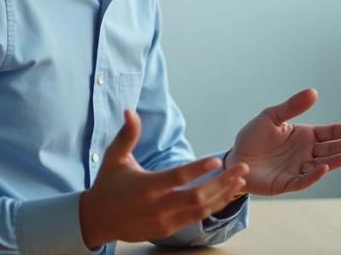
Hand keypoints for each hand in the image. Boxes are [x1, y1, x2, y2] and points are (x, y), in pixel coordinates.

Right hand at [79, 110, 249, 248]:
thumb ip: (127, 135)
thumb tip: (130, 111)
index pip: (177, 177)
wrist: (98, 220)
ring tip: (240, 179)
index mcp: (146, 187)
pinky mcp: (168, 230)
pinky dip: (213, 206)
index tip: (218, 158)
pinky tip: (226, 193)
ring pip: (200, 210)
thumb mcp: (114, 158)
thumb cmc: (108, 185)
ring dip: (223, 194)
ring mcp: (164, 221)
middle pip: (196, 196)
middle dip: (222, 182)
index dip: (198, 168)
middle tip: (242, 167)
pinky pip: (196, 219)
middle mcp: (157, 206)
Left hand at [228, 88, 340, 195]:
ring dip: (333, 161)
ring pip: (321, 166)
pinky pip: (304, 180)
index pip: (329, 132)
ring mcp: (298, 169)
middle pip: (329, 149)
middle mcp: (305, 153)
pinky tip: (323, 168)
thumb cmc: (253, 137)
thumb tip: (313, 92)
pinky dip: (314, 175)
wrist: (234, 160)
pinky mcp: (288, 183)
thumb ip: (292, 107)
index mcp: (304, 135)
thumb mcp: (271, 117)